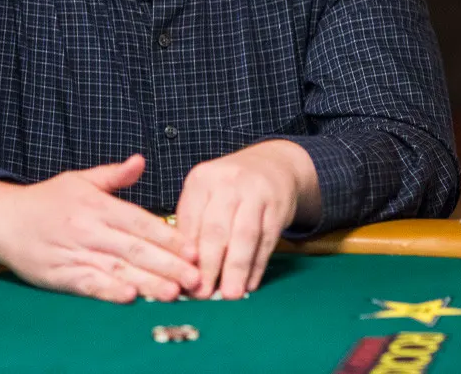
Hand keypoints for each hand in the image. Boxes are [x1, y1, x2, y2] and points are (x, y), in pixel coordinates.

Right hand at [0, 154, 200, 302]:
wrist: (2, 219)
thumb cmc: (46, 201)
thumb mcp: (80, 180)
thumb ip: (114, 175)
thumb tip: (141, 161)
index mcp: (97, 205)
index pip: (139, 222)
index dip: (167, 237)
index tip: (193, 249)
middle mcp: (89, 229)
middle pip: (134, 249)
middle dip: (168, 264)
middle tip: (195, 277)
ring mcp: (74, 253)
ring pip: (117, 269)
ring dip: (147, 282)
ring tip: (173, 292)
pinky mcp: (60, 275)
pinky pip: (89, 284)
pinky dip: (109, 291)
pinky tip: (130, 298)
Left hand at [174, 140, 315, 300]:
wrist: (272, 165)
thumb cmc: (230, 189)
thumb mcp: (206, 194)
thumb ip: (194, 226)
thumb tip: (184, 271)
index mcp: (201, 180)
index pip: (190, 220)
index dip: (186, 254)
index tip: (182, 281)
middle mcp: (227, 182)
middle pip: (216, 229)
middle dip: (209, 265)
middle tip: (203, 294)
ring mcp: (255, 192)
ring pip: (244, 236)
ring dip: (236, 268)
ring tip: (230, 294)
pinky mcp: (278, 207)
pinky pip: (267, 240)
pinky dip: (258, 265)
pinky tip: (251, 283)